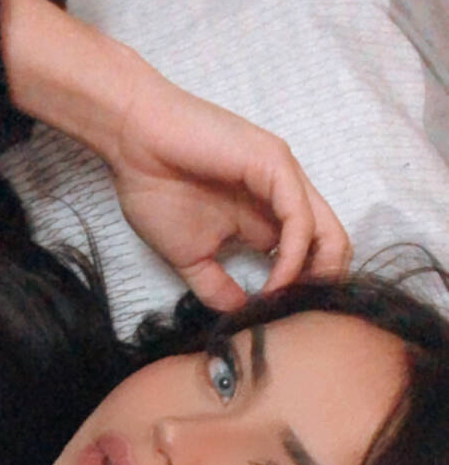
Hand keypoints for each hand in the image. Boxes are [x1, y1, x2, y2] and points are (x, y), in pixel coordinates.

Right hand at [109, 69, 351, 308]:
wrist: (131, 143)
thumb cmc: (155, 188)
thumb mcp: (191, 256)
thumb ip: (218, 288)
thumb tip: (240, 318)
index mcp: (269, 216)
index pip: (312, 258)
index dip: (303, 295)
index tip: (277, 322)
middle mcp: (287, 197)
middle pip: (334, 249)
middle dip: (321, 290)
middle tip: (293, 319)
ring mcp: (286, 179)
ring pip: (330, 235)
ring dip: (312, 279)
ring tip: (281, 304)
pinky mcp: (277, 165)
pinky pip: (302, 221)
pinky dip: (294, 259)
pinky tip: (274, 282)